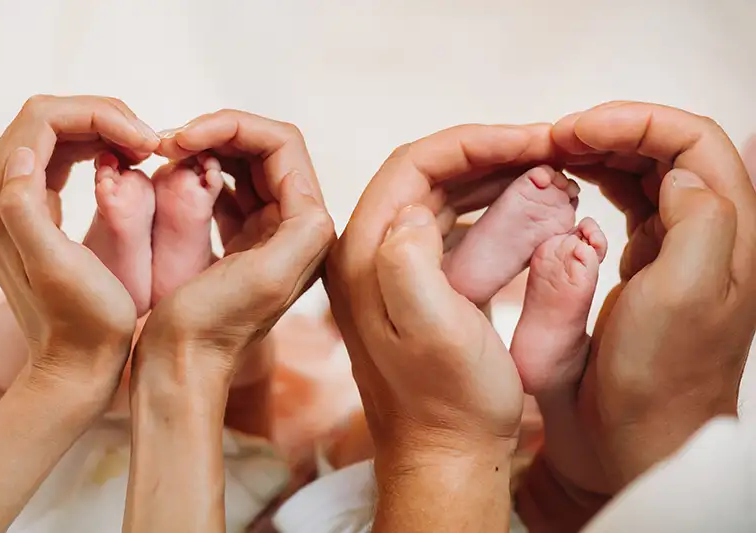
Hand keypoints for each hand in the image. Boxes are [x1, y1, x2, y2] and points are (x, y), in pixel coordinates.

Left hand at [0, 94, 158, 396]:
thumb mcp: (58, 268)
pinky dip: (93, 148)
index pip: (43, 120)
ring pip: (53, 133)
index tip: (146, 143)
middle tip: (149, 144)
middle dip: (103, 117)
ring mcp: (9, 203)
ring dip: (101, 129)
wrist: (77, 365)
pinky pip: (58, 157)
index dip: (100, 116)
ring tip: (142, 151)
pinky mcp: (31, 213)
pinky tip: (123, 163)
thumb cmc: (84, 324)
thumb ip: (25, 208)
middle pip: (46, 118)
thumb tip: (24, 155)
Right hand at [134, 110, 333, 390]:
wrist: (181, 367)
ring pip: (245, 164)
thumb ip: (303, 230)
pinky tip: (172, 177)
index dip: (233, 127)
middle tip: (168, 143)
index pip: (282, 145)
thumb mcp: (266, 279)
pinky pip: (227, 187)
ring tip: (167, 156)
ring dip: (207, 149)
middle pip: (265, 148)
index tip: (181, 139)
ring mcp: (269, 232)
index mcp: (309, 229)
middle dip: (218, 134)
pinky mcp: (241, 241)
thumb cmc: (212, 327)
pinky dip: (200, 173)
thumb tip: (314, 199)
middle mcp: (296, 227)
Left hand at [325, 124, 557, 531]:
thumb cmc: (447, 404)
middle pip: (427, 174)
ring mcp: (390, 271)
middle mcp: (367, 256)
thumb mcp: (432, 334)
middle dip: (488, 155)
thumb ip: (408, 264)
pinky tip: (526, 211)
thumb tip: (410, 210)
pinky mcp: (416, 286)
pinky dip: (489, 211)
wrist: (446, 455)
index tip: (532, 139)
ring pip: (442, 198)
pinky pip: (452, 228)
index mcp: (362, 257)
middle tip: (547, 152)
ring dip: (492, 179)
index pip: (413, 166)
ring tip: (545, 175)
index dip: (474, 143)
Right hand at [517, 103, 755, 530]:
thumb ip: (699, 219)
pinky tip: (572, 184)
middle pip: (672, 148)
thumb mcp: (684, 295)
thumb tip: (677, 172)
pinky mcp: (651, 265)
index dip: (634, 122)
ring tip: (557, 155)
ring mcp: (682, 249)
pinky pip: (631, 203)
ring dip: (604, 152)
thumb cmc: (657, 378)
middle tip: (558, 139)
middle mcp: (713, 234)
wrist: (637, 436)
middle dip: (614, 130)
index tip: (577, 131)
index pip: (693, 140)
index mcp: (730, 233)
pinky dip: (600, 182)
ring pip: (650, 172)